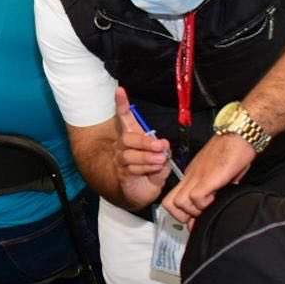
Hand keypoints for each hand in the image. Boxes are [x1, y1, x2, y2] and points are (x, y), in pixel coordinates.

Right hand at [114, 87, 170, 208]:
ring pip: (130, 154)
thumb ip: (164, 151)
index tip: (120, 91)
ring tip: (160, 161)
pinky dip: (145, 168)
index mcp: (135, 137)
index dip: (122, 104)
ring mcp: (121, 159)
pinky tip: (153, 169)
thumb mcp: (162, 159)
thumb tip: (164, 144)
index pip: (125, 117)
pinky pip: (131, 168)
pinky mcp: (122, 173)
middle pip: (128, 137)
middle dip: (145, 141)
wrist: (143, 193)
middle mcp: (124, 146)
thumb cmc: (152, 172)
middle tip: (160, 147)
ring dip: (147, 157)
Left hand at [161, 132, 255, 223]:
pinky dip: (205, 203)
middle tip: (200, 215)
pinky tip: (216, 196)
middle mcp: (190, 176)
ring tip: (210, 203)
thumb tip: (214, 208)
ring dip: (195, 211)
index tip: (196, 218)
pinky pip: (196, 197)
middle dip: (183, 216)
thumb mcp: (222, 175)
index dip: (182, 213)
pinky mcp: (207, 177)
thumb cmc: (233, 151)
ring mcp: (197, 176)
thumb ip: (215, 191)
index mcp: (192, 176)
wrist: (239, 134)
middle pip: (170, 203)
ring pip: (179, 203)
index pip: (174, 199)